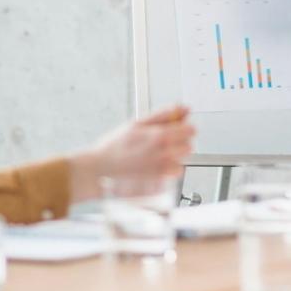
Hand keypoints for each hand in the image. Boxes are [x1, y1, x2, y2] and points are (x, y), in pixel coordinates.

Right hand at [70, 105, 194, 201]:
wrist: (100, 170)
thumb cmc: (114, 147)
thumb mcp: (137, 123)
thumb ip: (163, 114)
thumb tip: (183, 108)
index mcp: (160, 135)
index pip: (190, 130)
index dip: (184, 128)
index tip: (177, 128)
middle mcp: (164, 154)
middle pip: (189, 146)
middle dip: (180, 143)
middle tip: (164, 142)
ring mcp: (162, 170)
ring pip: (183, 160)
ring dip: (175, 157)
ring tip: (157, 155)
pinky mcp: (159, 182)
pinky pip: (175, 173)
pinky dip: (169, 170)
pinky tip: (156, 166)